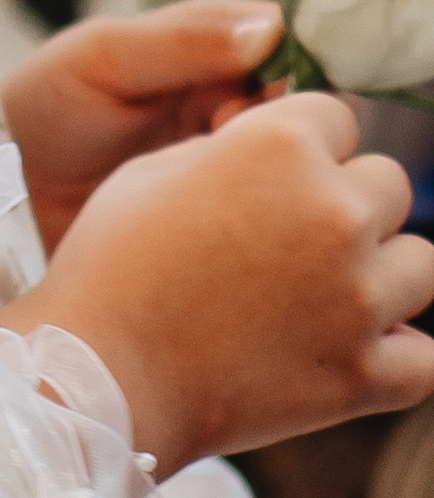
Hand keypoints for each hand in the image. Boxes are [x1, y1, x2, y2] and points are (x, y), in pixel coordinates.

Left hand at [0, 0, 286, 254]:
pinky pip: (272, 224)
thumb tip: (272, 32)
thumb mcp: (99, 59)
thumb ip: (180, 39)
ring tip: (218, 196)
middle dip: (284, 135)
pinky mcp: (224, 229)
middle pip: (306, 115)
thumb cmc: (37, 112)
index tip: (247, 104)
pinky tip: (224, 239)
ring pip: (297, 173)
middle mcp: (231, 109)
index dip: (288, 75)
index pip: (293, 49)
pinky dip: (263, 229)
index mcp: (210, 53)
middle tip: (224, 151)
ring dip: (274, 184)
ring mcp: (230, 172)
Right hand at [10, 88, 433, 475]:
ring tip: (323, 295)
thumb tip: (281, 155)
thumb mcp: (154, 171)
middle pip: (387, 185)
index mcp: (280, 147)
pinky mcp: (363, 374)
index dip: (303, 146)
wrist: (97, 378)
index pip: (337, 119)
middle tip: (288, 240)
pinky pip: (424, 359)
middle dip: (345, 204)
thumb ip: (234, 150)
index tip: (271, 177)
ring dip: (378, 274)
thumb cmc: (110, 268)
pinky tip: (355, 349)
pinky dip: (396, 355)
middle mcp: (335, 213)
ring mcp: (359, 298)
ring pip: (419, 264)